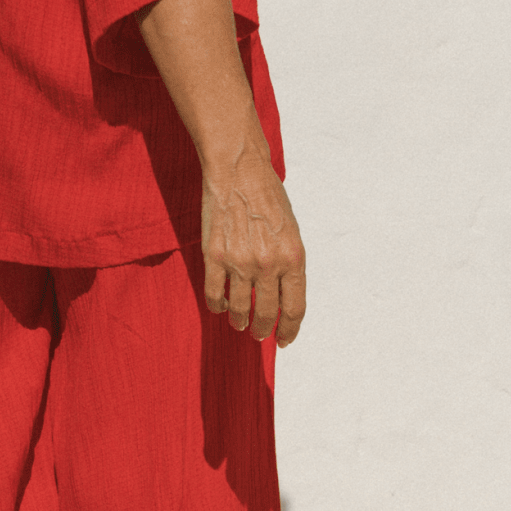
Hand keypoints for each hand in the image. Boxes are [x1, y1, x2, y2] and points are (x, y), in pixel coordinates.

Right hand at [202, 147, 305, 345]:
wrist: (239, 171)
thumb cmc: (268, 196)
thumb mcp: (292, 231)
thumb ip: (288, 263)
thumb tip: (282, 294)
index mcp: (294, 258)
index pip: (295, 308)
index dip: (290, 329)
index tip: (284, 339)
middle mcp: (269, 264)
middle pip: (267, 313)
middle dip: (264, 330)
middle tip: (260, 334)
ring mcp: (240, 262)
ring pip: (239, 309)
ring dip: (240, 322)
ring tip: (240, 324)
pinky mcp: (214, 256)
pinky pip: (214, 294)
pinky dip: (217, 306)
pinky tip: (220, 307)